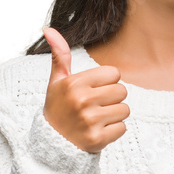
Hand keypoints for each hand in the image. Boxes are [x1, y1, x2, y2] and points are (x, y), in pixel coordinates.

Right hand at [41, 26, 129, 153]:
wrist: (51, 144)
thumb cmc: (58, 108)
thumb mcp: (56, 82)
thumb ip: (60, 56)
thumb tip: (49, 29)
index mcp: (74, 83)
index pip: (114, 74)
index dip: (107, 82)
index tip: (93, 91)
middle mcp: (82, 100)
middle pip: (122, 91)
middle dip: (113, 99)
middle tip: (96, 107)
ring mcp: (90, 121)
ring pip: (125, 110)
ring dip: (114, 116)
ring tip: (97, 119)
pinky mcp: (97, 139)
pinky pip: (122, 128)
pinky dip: (113, 131)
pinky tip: (98, 131)